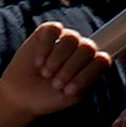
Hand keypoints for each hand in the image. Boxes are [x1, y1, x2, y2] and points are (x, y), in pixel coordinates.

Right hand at [0, 19, 116, 120]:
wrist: (23, 96)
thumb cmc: (50, 97)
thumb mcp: (71, 95)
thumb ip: (87, 80)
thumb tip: (101, 60)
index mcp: (92, 64)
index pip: (102, 60)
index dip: (86, 75)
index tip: (68, 90)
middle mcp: (81, 49)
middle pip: (87, 48)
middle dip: (70, 68)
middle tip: (55, 83)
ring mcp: (64, 38)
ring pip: (71, 38)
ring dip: (57, 59)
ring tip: (46, 74)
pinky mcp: (46, 32)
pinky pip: (53, 29)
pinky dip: (46, 46)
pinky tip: (39, 61)